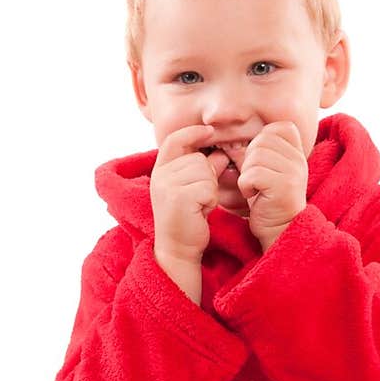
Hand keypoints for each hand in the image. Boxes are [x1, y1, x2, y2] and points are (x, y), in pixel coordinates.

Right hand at [151, 123, 229, 263]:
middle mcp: (160, 175)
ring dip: (210, 190)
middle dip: (207, 178)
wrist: (178, 249)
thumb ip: (205, 169)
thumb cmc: (188, 220)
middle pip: (198, 159)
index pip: (175, 140)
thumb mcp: (195, 190)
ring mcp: (167, 185)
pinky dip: (211, 200)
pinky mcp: (179, 197)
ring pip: (205, 172)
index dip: (193, 133)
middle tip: (199, 199)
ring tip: (199, 206)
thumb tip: (219, 153)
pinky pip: (208, 187)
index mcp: (160, 170)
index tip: (210, 131)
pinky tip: (201, 212)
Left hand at [235, 121, 308, 251]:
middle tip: (254, 179)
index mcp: (297, 154)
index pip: (280, 128)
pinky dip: (245, 185)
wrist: (280, 232)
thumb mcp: (267, 172)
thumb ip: (259, 154)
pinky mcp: (284, 186)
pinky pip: (253, 173)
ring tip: (254, 188)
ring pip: (256, 156)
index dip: (264, 139)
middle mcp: (299, 161)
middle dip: (250, 159)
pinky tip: (252, 196)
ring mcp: (294, 173)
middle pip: (263, 140)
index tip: (261, 162)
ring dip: (247, 173)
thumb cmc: (269, 203)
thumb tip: (233, 142)